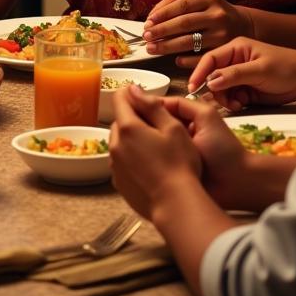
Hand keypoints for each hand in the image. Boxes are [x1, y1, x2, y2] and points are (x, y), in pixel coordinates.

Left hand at [109, 85, 202, 219]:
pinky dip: (130, 158)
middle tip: (155, 125)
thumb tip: (133, 89)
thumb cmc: (180, 165)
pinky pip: (121, 162)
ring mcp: (115, 165)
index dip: (129, 93)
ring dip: (130, 139)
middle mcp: (116, 145)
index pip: (120, 99)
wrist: (176, 205)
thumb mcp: (173, 129)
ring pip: (119, 142)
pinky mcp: (118, 182)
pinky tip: (149, 166)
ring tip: (154, 148)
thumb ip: (152, 106)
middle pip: (120, 122)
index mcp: (128, 128)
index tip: (138, 93)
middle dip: (133, 119)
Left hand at [143, 0, 252, 64]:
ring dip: (168, 46)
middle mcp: (217, 15)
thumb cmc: (214, 13)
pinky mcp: (226, 51)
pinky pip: (201, 57)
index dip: (163, 13)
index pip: (182, 5)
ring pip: (190, 42)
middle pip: (184, 23)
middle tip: (146, 37)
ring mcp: (223, 34)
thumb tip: (154, 16)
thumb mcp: (202, 1)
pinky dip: (187, 60)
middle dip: (161, 31)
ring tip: (152, 49)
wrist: (246, 26)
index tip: (148, 22)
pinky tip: (175, 60)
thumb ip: (178, 3)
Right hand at [186, 38, 295, 110]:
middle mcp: (233, 61)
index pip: (210, 59)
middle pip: (212, 76)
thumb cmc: (285, 67)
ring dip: (223, 98)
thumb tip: (210, 81)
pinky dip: (232, 103)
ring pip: (220, 89)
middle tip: (220, 101)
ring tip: (235, 104)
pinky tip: (240, 105)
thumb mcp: (259, 70)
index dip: (199, 72)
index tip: (192, 87)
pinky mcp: (245, 90)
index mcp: (234, 48)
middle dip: (214, 89)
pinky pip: (230, 97)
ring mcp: (239, 76)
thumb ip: (234, 75)